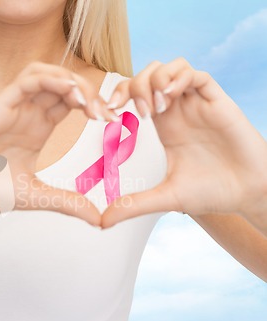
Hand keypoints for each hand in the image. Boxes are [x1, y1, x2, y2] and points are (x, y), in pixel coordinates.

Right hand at [0, 62, 116, 225]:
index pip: (72, 104)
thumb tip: (98, 219)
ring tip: (89, 103)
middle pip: (65, 86)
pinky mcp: (0, 104)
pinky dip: (50, 79)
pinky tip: (68, 92)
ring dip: (72, 82)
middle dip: (90, 93)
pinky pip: (28, 79)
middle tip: (107, 113)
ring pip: (48, 75)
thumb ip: (65, 203)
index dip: (95, 106)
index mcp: (38, 129)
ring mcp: (15, 107)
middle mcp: (29, 114)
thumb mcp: (34, 196)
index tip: (114, 121)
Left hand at [102, 58, 266, 227]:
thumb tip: (102, 222)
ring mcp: (197, 104)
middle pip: (148, 74)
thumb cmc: (211, 193)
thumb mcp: (165, 198)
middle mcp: (177, 110)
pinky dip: (179, 78)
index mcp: (163, 126)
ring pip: (171, 67)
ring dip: (156, 79)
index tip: (108, 114)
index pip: (133, 94)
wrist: (247, 194)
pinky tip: (170, 99)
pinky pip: (197, 74)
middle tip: (138, 113)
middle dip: (135, 85)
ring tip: (155, 106)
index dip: (118, 95)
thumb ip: (134, 205)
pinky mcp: (217, 102)